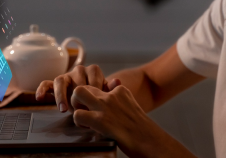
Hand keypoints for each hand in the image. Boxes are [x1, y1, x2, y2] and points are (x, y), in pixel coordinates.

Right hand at [35, 64, 121, 112]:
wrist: (91, 99)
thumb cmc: (99, 96)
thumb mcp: (107, 93)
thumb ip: (111, 88)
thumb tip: (116, 82)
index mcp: (92, 71)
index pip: (93, 74)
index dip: (95, 87)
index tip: (96, 100)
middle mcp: (78, 71)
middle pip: (76, 77)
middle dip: (79, 94)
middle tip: (81, 108)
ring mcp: (66, 77)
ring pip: (60, 80)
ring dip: (60, 95)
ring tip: (62, 109)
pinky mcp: (55, 84)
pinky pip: (46, 84)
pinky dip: (41, 89)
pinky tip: (39, 98)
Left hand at [71, 85, 185, 157]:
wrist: (150, 140)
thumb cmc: (142, 128)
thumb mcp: (131, 106)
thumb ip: (120, 97)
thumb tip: (114, 85)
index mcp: (119, 91)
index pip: (98, 86)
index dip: (93, 98)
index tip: (95, 108)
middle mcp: (111, 95)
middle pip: (85, 86)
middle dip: (79, 98)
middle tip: (83, 110)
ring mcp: (105, 106)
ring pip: (78, 92)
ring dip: (76, 105)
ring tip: (82, 117)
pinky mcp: (100, 120)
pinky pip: (78, 114)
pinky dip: (78, 122)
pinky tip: (87, 127)